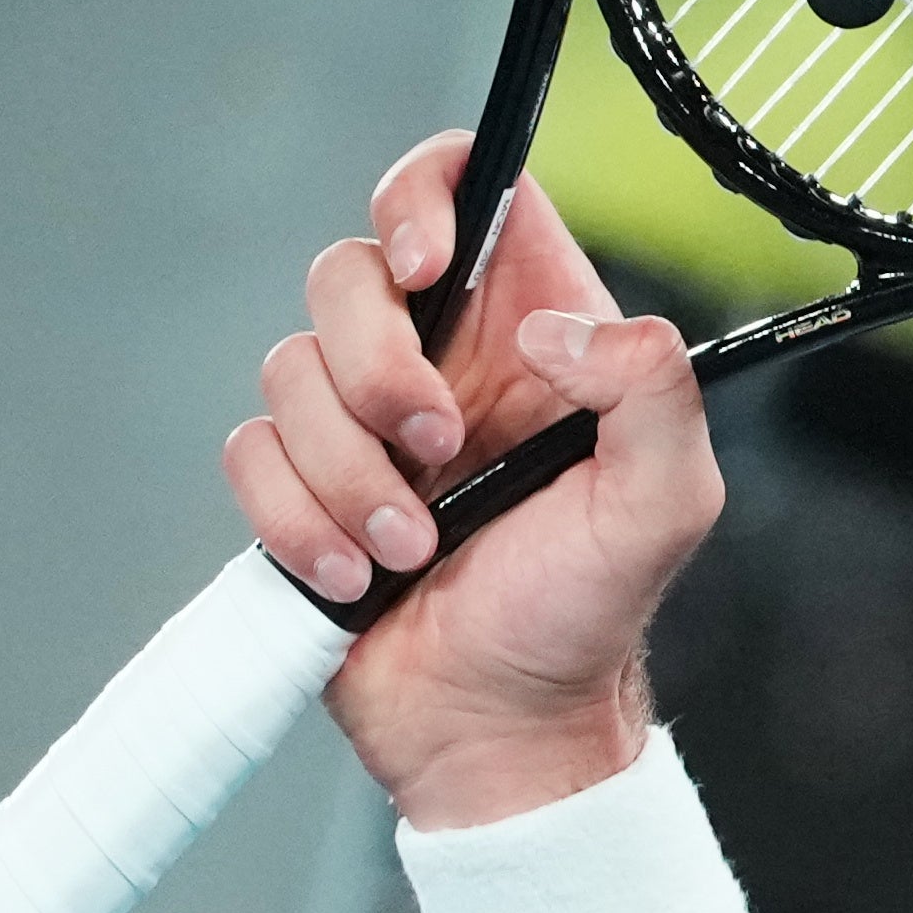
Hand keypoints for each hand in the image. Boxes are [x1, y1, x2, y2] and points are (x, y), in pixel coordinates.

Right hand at [223, 130, 728, 830]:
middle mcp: (441, 356)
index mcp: (534, 331)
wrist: (501, 724)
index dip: (425, 193)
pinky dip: (298, 519)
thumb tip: (558, 328)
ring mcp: (360, 418)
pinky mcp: (299, 480)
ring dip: (348, 472)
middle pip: (347, 272)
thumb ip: (651, 390)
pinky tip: (357, 576)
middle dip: (377, 367)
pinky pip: (249, 453)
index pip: (468, 188)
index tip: (427, 267)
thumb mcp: (664, 503)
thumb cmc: (588, 615)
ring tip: (412, 548)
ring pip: (288, 369)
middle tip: (438, 449)